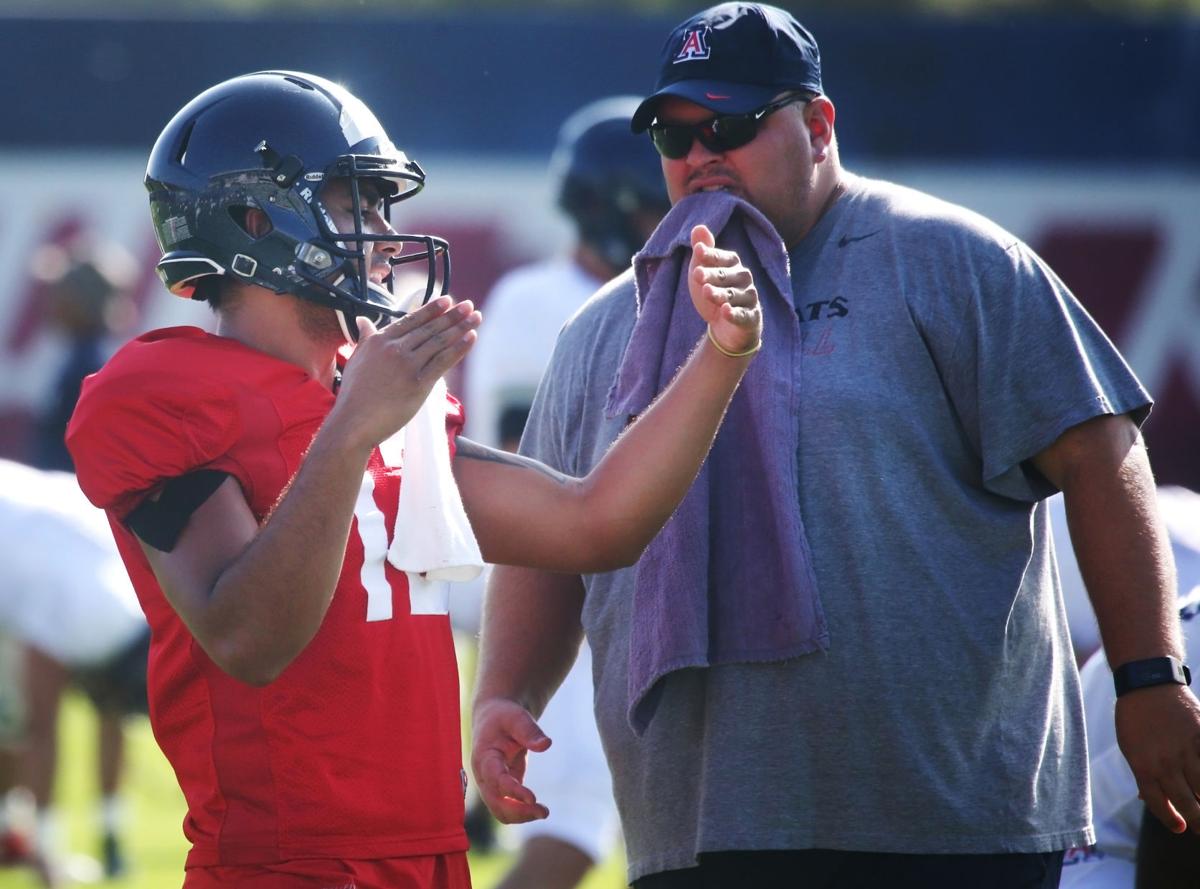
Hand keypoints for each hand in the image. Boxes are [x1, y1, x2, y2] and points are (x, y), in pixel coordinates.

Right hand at [332, 296, 480, 449]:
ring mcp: (407, 365)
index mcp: (380, 341)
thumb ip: (365, 338)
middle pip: (429, 328)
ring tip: (476, 316)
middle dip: (452, 315)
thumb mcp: (356, 358)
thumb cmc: (354, 394)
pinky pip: (444, 361)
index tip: (448, 300)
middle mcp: (395, 349)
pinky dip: (459, 348)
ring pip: (439, 342)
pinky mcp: (419, 383)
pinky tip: (471, 337)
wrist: (353, 421)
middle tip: (469, 305)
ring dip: (460, 327)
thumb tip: (363, 321)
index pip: (411, 320)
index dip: (432, 309)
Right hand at [470, 697, 551, 822]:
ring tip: (544, 812)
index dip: (513, 791)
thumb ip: (530, 731)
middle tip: (544, 811)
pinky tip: (539, 809)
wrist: (495, 717)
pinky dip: (522, 812)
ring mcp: (490, 784)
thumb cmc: (505, 716)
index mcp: (484, 757)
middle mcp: (484, 775)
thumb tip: (546, 744)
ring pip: (500, 810)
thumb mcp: (517, 717)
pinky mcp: (501, 788)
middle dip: (518, 811)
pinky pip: (508, 807)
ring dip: (521, 816)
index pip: (496, 779)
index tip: (533, 798)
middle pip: (495, 803)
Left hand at [687, 224, 762, 354]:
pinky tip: (725, 311)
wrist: (724, 326)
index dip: (709, 255)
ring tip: (707, 292)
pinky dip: (734, 314)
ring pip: (733, 295)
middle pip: (725, 276)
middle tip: (697, 275)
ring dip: (720, 294)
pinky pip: (743, 315)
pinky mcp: (751, 318)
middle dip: (712, 275)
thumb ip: (702, 251)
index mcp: (733, 264)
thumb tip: (698, 227)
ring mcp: (749, 298)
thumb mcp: (704, 271)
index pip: (721, 257)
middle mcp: (744, 278)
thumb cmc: (714, 291)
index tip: (697, 251)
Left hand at [1116, 683, 1199, 832]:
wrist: (1147, 683)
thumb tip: (1150, 799)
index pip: (1158, 802)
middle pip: (1186, 801)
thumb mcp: (1130, 746)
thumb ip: (1143, 773)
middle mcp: (1165, 761)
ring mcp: (1186, 748)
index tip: (1179, 828)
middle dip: (1197, 820)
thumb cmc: (1136, 718)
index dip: (1170, 818)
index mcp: (1143, 766)